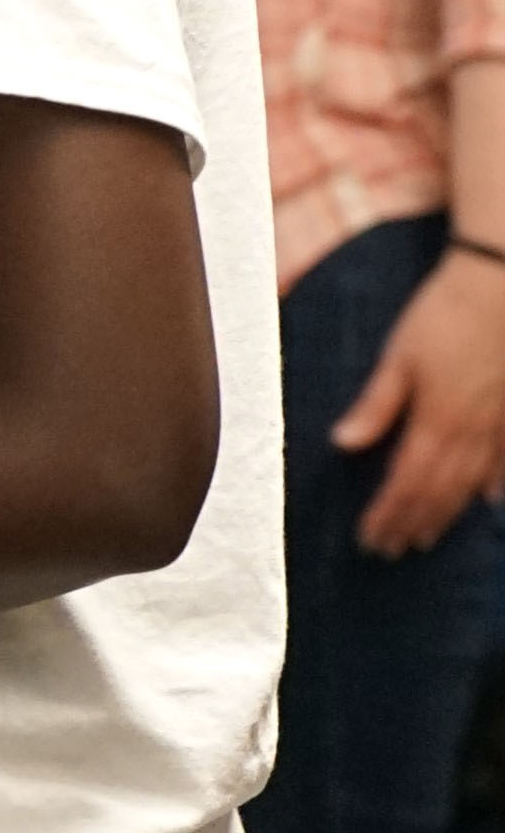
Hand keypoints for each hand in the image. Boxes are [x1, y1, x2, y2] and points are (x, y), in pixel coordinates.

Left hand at [336, 247, 504, 555]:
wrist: (504, 283)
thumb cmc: (444, 313)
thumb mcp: (399, 355)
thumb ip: (376, 404)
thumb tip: (343, 443)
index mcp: (436, 418)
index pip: (406, 481)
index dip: (388, 513)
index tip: (369, 537)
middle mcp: (473, 430)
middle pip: (439, 490)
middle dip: (412, 521)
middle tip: (391, 549)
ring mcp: (502, 422)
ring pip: (473, 482)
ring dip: (447, 512)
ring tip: (427, 537)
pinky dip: (495, 484)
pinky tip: (488, 500)